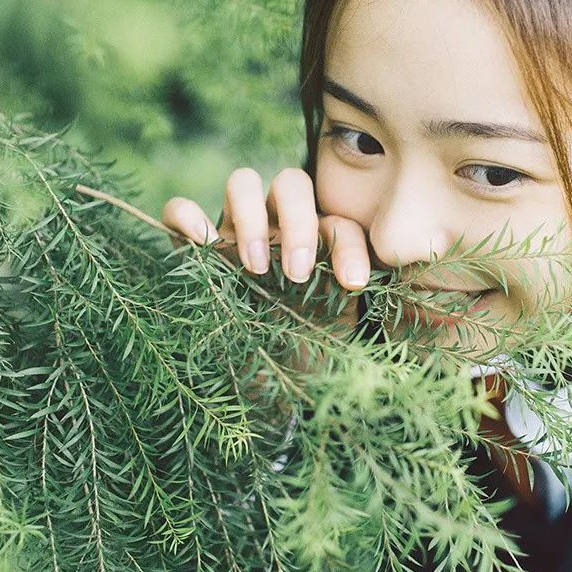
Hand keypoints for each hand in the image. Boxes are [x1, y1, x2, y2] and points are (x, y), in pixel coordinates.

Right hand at [161, 167, 370, 338]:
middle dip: (298, 223)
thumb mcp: (339, 333)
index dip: (349, 247)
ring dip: (251, 218)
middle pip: (290, 184)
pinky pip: (180, 211)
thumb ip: (359, 302)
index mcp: (317, 244)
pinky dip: (186, 216)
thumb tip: (391, 284)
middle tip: (295, 274)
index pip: (338, 223)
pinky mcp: (195, 253)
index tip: (351, 283)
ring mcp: (235, 236)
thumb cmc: (307, 357)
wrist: (266, 388)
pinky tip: (199, 241)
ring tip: (254, 267)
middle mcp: (277, 230)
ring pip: (242, 184)